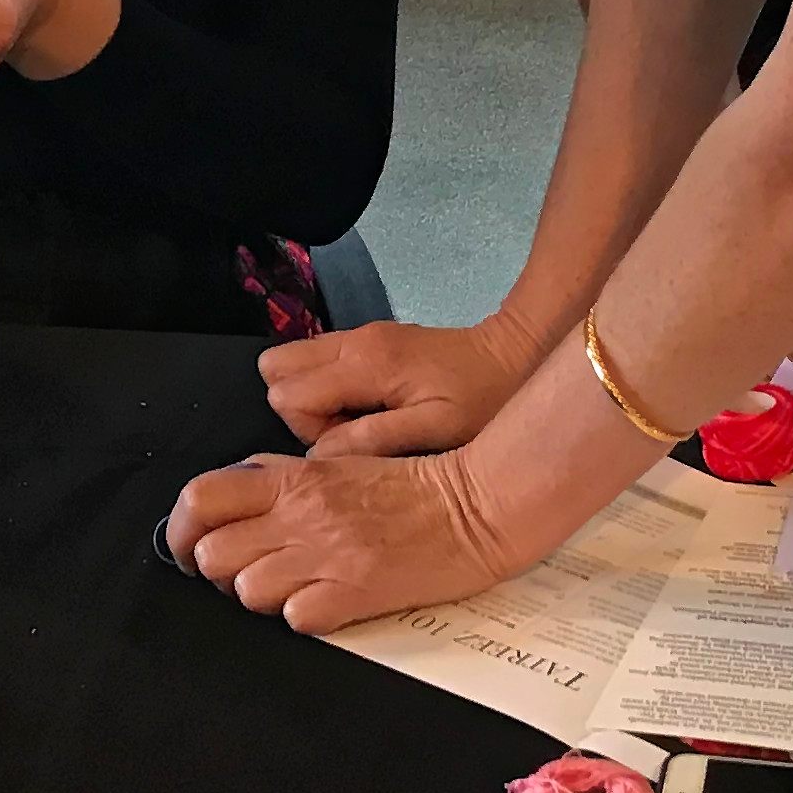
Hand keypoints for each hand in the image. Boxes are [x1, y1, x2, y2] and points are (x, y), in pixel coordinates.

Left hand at [165, 450, 529, 633]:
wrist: (478, 505)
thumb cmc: (414, 486)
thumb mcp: (339, 464)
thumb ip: (283, 479)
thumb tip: (235, 500)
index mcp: (294, 478)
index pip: (201, 498)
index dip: (180, 529)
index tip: (189, 546)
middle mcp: (302, 515)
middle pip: (212, 555)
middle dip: (221, 571)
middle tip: (247, 572)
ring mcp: (327, 556)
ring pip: (247, 592)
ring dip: (263, 596)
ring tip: (294, 587)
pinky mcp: (356, 593)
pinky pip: (296, 619)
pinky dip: (304, 616)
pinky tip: (326, 602)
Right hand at [261, 315, 542, 458]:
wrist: (515, 353)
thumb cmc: (482, 399)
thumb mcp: (435, 429)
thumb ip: (373, 440)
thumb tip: (318, 456)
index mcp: (365, 363)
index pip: (287, 395)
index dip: (309, 429)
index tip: (353, 441)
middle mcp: (352, 342)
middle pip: (277, 371)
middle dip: (301, 411)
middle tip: (350, 431)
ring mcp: (358, 337)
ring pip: (293, 363)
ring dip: (315, 400)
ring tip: (362, 422)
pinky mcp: (369, 340)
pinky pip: (320, 362)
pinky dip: (329, 389)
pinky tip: (370, 409)